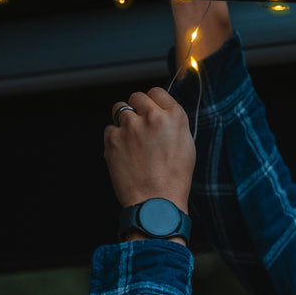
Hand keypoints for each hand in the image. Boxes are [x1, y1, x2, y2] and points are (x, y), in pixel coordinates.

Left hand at [104, 88, 194, 212]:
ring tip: (130, 140)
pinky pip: (109, 130)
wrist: (156, 202)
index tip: (149, 110)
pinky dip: (114, 139)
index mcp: (174, 116)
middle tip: (139, 127)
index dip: (152, 101)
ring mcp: (130, 127)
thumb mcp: (186, 144)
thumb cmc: (174, 178)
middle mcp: (152, 117)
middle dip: (136, 109)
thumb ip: (172, 122)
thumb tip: (159, 110)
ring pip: (119, 109)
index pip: (157, 92)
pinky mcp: (113, 139)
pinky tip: (124, 154)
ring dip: (123, 120)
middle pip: (136, 97)